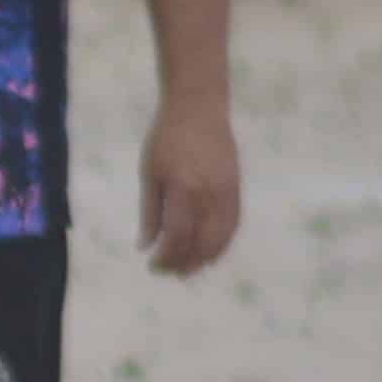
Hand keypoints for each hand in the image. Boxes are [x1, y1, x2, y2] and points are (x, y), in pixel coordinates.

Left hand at [138, 94, 242, 277]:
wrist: (199, 107)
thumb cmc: (166, 138)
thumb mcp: (149, 173)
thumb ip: (149, 212)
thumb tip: (145, 247)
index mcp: (183, 188)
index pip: (178, 235)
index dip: (167, 257)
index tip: (153, 266)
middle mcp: (209, 193)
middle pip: (202, 241)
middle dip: (185, 262)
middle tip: (169, 273)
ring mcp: (227, 190)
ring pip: (222, 236)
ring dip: (206, 257)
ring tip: (189, 269)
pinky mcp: (236, 187)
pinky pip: (233, 223)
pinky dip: (222, 242)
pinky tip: (209, 252)